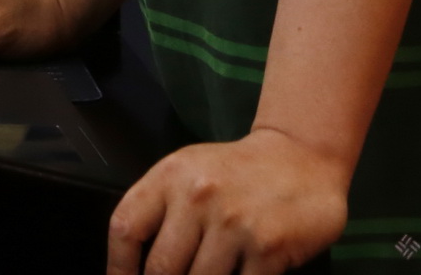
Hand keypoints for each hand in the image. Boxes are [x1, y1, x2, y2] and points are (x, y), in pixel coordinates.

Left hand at [106, 128, 349, 274]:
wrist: (303, 157)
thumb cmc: (237, 171)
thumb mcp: (189, 173)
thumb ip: (161, 211)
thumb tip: (136, 267)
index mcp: (170, 176)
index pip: (126, 228)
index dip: (118, 267)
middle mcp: (198, 196)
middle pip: (161, 268)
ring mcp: (234, 224)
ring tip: (210, 274)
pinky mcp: (268, 248)